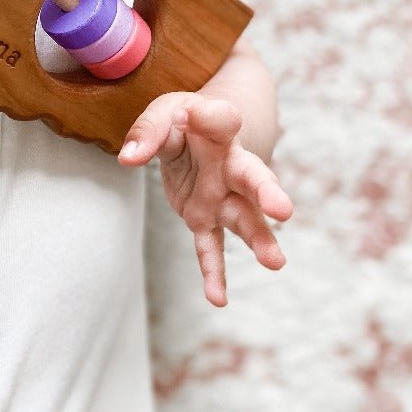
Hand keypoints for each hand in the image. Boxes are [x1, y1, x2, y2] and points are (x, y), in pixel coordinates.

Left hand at [118, 93, 293, 306]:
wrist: (195, 133)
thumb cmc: (180, 121)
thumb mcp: (162, 113)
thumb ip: (148, 132)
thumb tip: (128, 158)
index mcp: (218, 130)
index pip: (220, 120)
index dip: (208, 117)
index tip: (192, 113)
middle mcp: (229, 166)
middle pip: (252, 177)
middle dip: (267, 193)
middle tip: (283, 210)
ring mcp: (221, 196)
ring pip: (243, 217)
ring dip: (258, 238)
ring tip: (276, 261)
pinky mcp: (204, 218)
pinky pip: (210, 247)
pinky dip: (214, 273)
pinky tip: (218, 299)